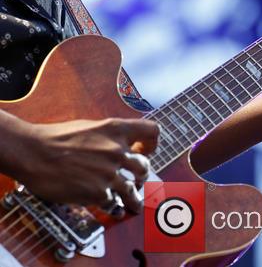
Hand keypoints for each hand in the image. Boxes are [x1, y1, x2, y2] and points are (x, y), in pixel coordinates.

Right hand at [17, 118, 158, 212]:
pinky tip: (113, 208)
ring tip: (134, 203)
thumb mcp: (90, 126)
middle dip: (142, 175)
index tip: (147, 150)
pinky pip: (114, 202)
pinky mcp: (98, 192)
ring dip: (135, 197)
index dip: (152, 142)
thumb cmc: (57, 138)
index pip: (151, 131)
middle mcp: (117, 150)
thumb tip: (120, 144)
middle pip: (145, 166)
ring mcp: (109, 172)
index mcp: (116, 129)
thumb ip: (109, 136)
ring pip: (134, 189)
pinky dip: (114, 206)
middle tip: (138, 180)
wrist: (34, 153)